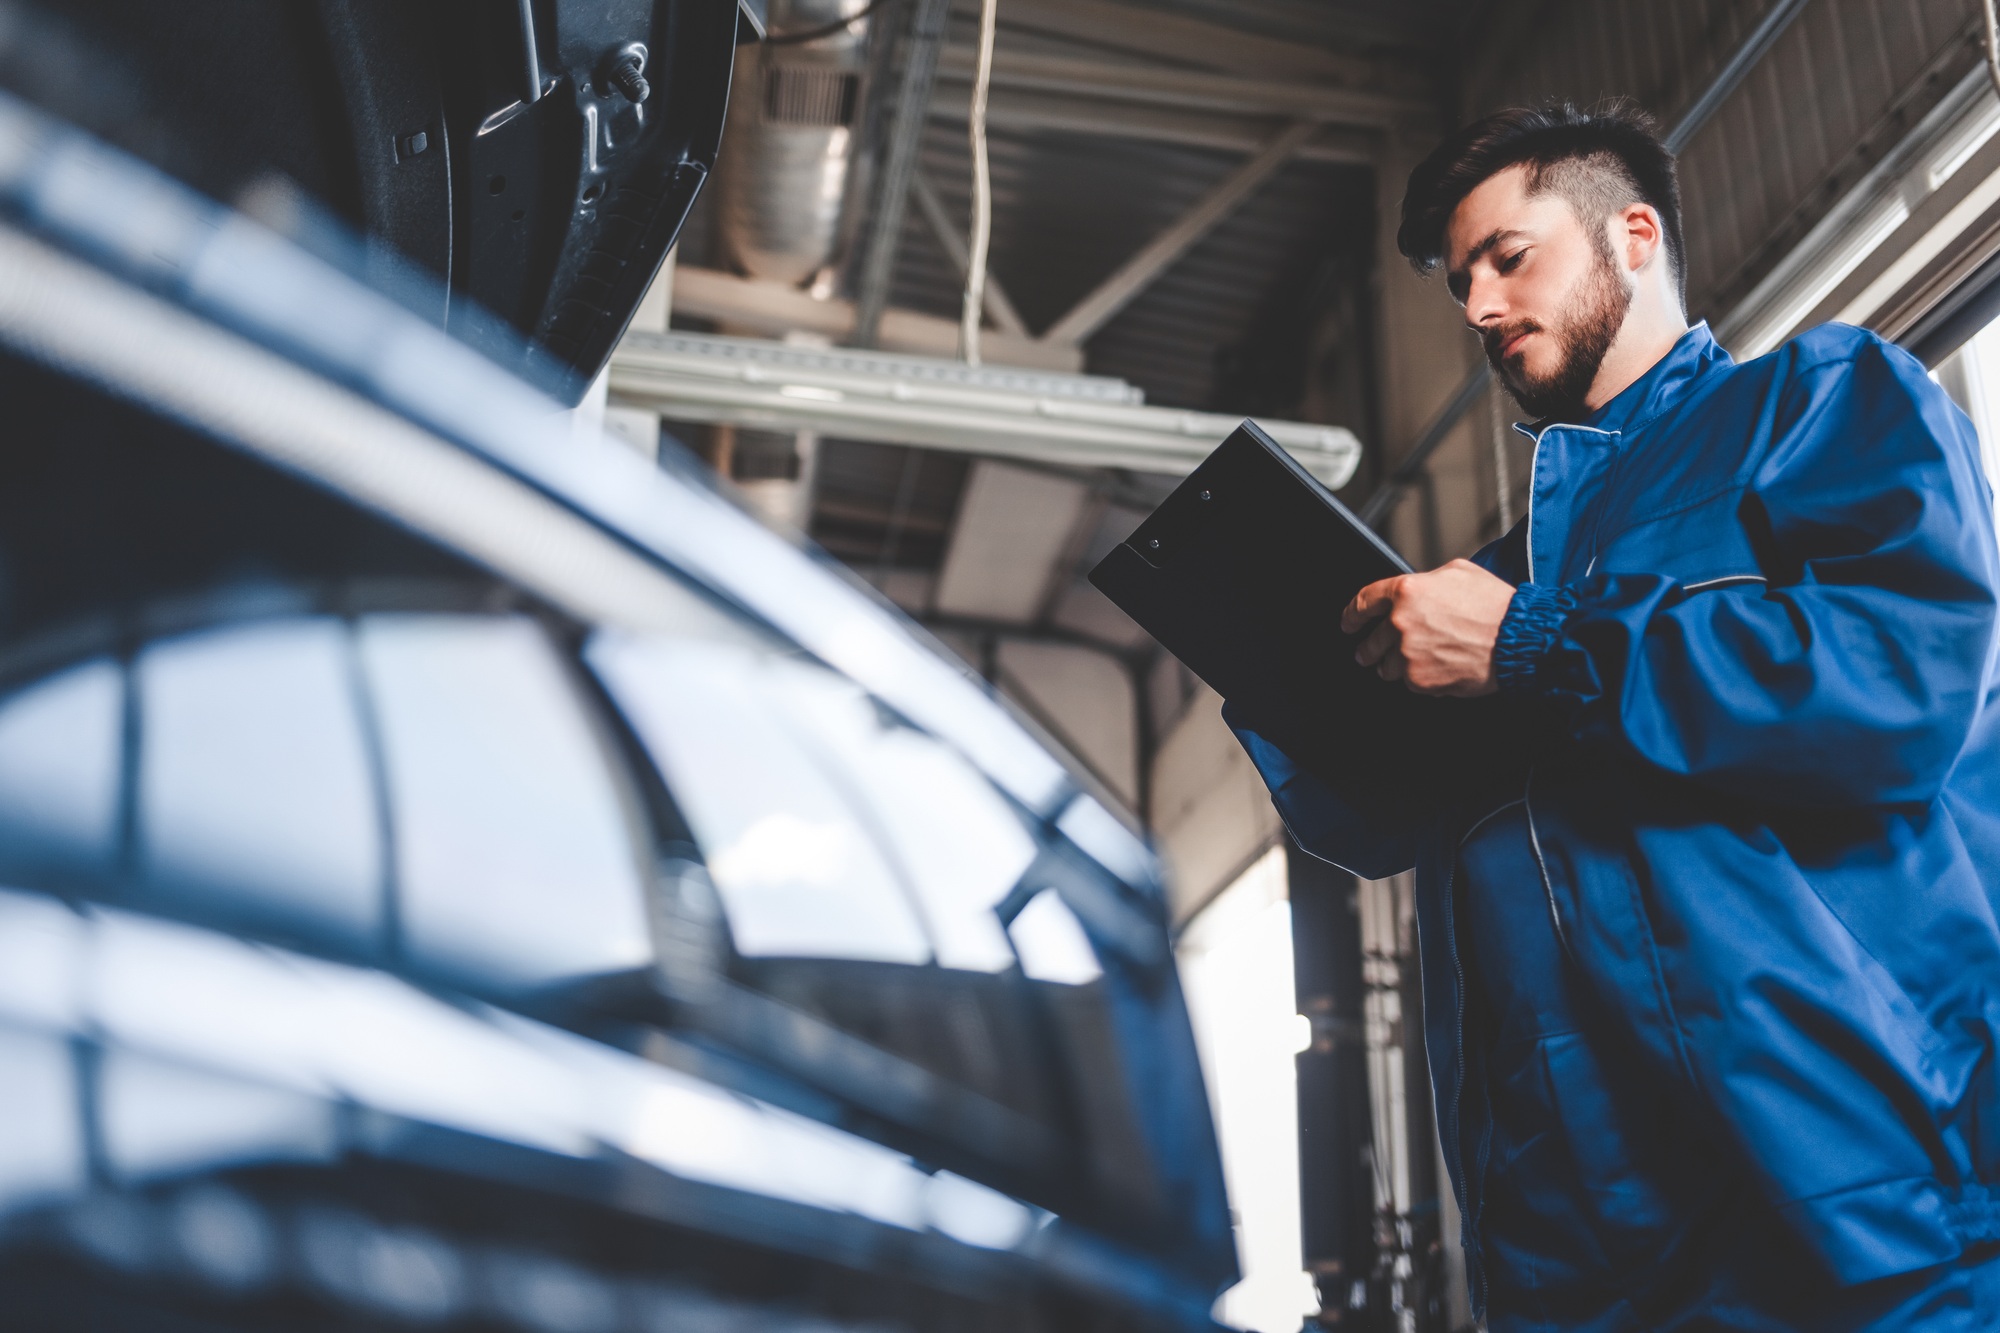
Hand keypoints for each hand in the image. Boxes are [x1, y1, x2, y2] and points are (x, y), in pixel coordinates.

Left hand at [1342, 558, 1514, 696]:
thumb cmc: (1495, 605)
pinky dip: (1421, 679)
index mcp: (1407, 591)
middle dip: (1369, 649)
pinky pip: (1410, 682)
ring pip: (1387, 666)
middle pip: (1371, 641)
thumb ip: (1429, 580)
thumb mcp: (1459, 572)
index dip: (1352, 614)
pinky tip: (1440, 669)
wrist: (1517, 639)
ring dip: (1395, 666)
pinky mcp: (1420, 680)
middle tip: (1369, 654)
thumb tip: (1419, 588)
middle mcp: (1401, 622)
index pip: (1364, 601)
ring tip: (1417, 662)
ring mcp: (1409, 654)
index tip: (1348, 623)